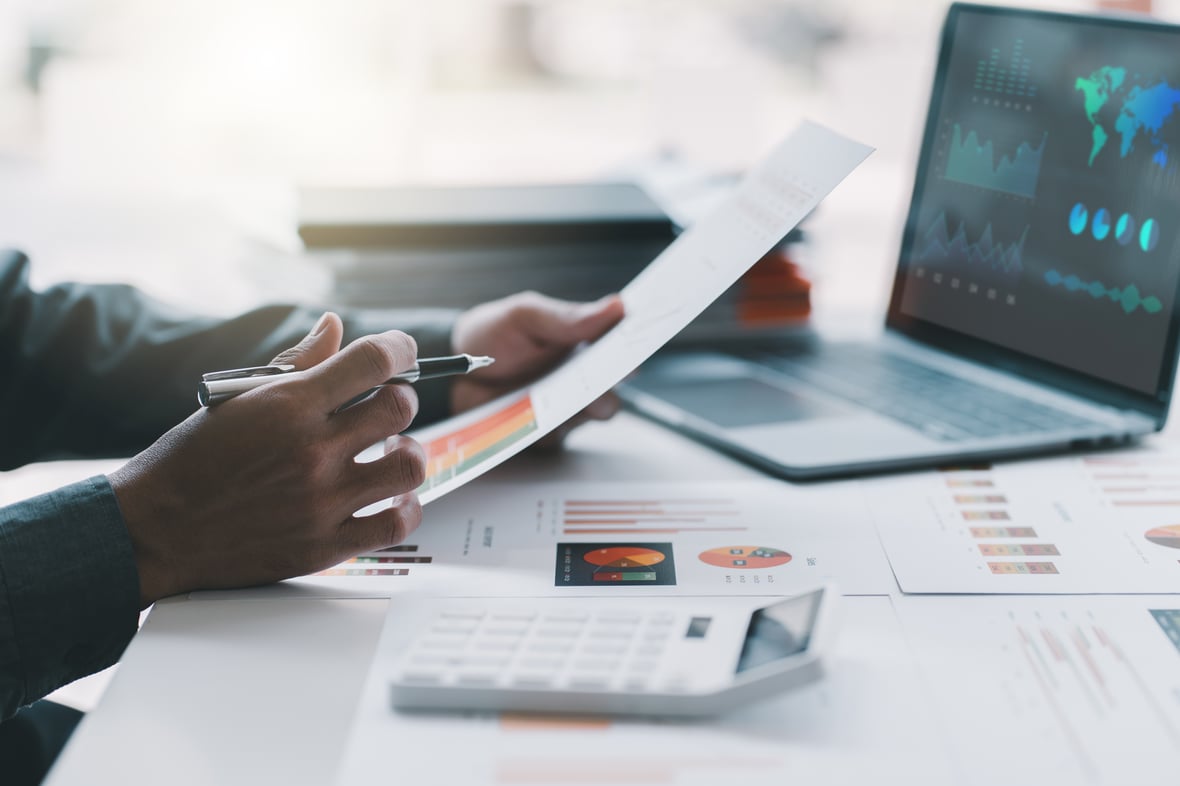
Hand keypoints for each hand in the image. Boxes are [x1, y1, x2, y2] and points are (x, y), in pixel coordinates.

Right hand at [109, 313, 426, 605]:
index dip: (400, 349)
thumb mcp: (236, 400)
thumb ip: (296, 364)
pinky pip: (396, 524)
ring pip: (408, 465)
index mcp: (288, 407)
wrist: (153, 531)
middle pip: (400, 408)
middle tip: (389, 405)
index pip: (372, 361)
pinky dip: (405, 507)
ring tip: (391, 450)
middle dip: (402, 398)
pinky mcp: (324, 546)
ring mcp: (321, 502)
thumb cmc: (191, 460)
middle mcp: (311, 452)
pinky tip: (391, 497)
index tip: (402, 351)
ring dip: (408, 452)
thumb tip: (334, 326)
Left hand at [450, 291, 625, 442]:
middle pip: (619, 377)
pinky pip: (563, 433)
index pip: (621, 337)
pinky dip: (559, 425)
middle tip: (622, 365)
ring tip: (587, 395)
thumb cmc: (491, 336)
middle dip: (623, 371)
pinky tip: (547, 415)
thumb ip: (567, 317)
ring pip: (600, 409)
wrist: (452, 374)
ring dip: (597, 402)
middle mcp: (582, 373)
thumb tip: (616, 306)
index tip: (646, 330)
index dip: (638, 335)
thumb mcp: (525, 316)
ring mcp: (567, 404)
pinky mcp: (548, 431)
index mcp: (582, 339)